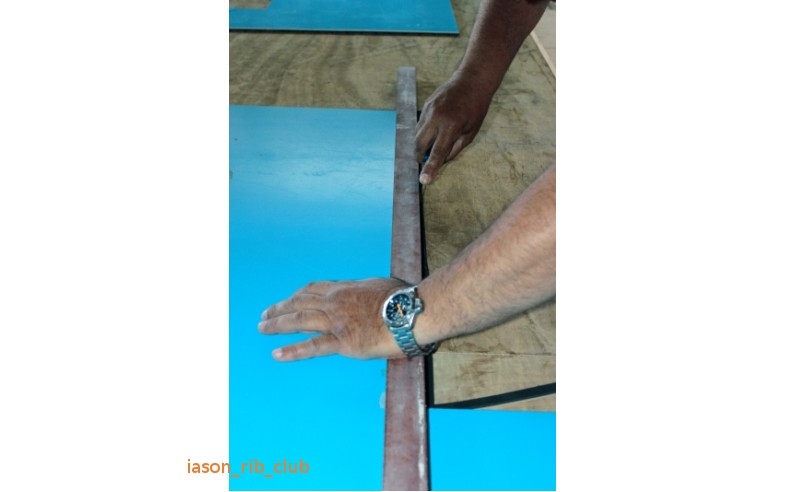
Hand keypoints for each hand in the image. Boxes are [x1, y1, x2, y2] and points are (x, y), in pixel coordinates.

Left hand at [258, 278, 410, 360]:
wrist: (412, 313)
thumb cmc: (403, 299)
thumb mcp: (378, 285)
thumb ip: (364, 290)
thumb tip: (365, 291)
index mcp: (344, 289)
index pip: (312, 290)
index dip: (296, 296)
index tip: (287, 300)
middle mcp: (335, 303)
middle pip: (300, 303)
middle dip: (280, 309)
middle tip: (265, 315)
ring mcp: (337, 322)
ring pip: (299, 321)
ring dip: (277, 325)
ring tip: (262, 329)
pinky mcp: (343, 342)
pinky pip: (313, 346)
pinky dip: (293, 351)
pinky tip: (277, 354)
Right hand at [415, 73, 493, 184]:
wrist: (471, 81)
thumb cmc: (475, 109)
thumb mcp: (470, 132)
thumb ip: (454, 148)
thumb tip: (440, 162)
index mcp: (451, 126)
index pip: (438, 152)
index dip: (430, 168)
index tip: (423, 180)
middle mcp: (436, 118)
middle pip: (419, 144)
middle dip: (419, 157)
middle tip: (424, 163)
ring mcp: (428, 110)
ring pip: (416, 135)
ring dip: (420, 145)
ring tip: (431, 145)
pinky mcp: (425, 105)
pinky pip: (419, 124)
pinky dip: (423, 133)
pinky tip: (433, 132)